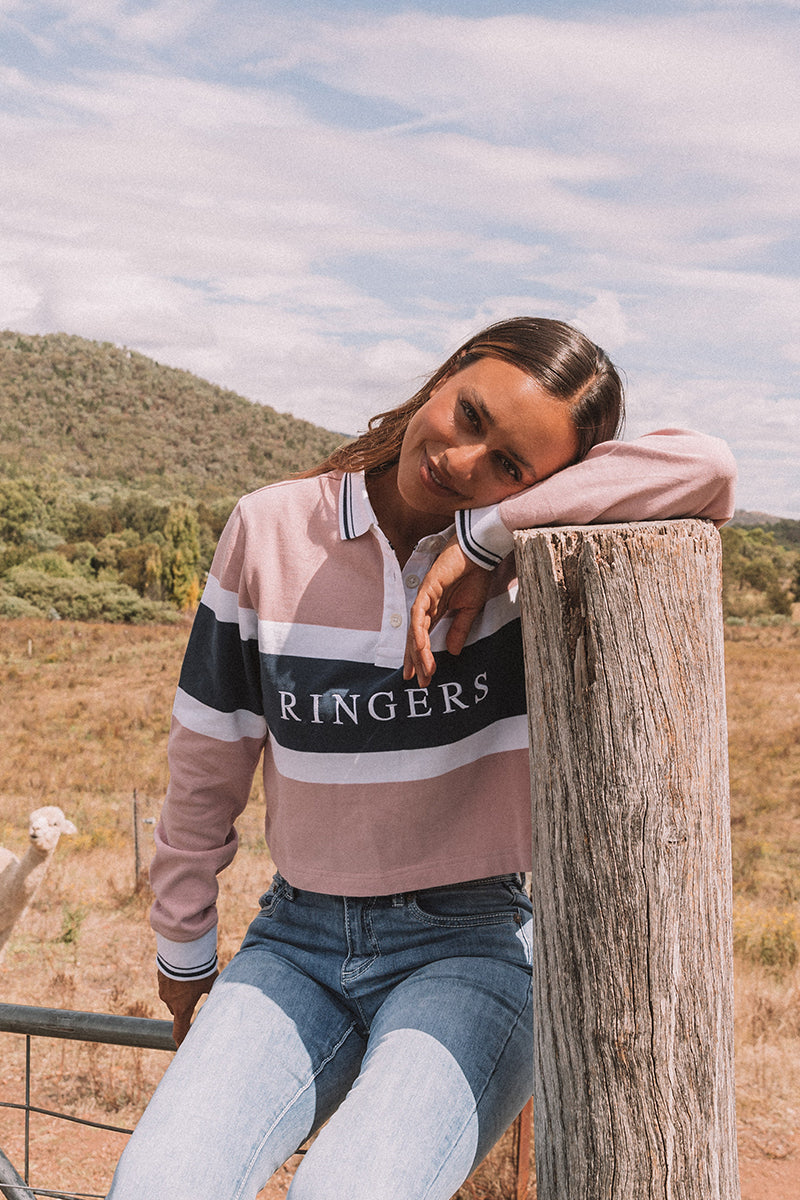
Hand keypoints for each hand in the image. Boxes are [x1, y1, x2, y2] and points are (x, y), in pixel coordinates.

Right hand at [157, 968, 217, 1046]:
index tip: (182, 1050)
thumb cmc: (198, 968)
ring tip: (191, 980)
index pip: (179, 1032)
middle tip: (194, 1000)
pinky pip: (168, 983)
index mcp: (182, 1007)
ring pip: (172, 997)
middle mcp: (170, 1001)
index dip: (182, 1042)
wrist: (181, 949)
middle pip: (177, 1011)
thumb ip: (214, 992)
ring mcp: (163, 989)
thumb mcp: (211, 982)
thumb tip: (224, 997)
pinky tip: (184, 971)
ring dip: (180, 993)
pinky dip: (175, 981)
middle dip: (185, 1008)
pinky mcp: (160, 976)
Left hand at [403, 536, 491, 686]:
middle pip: (416, 637)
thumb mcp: (469, 610)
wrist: (478, 555)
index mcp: (435, 611)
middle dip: (416, 660)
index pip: (424, 638)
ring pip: (416, 629)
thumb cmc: (474, 577)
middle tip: (419, 680)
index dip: (422, 657)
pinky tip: (420, 645)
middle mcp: (426, 606)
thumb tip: (452, 652)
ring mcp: (424, 597)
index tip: (423, 677)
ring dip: (418, 650)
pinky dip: (418, 630)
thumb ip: (459, 630)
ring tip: (423, 669)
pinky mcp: (427, 589)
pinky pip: (419, 613)